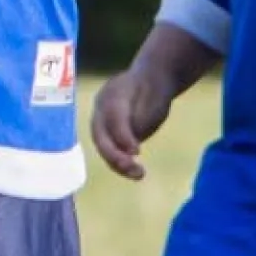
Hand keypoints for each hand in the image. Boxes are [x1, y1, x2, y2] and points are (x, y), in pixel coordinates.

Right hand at [90, 63, 179, 180]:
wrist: (150, 81)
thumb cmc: (155, 89)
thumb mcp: (154, 100)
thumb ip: (141, 119)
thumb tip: (130, 148)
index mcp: (113, 93)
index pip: (114, 117)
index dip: (123, 136)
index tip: (137, 152)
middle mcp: (101, 108)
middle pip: (101, 135)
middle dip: (115, 155)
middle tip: (133, 168)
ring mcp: (100, 121)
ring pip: (103, 146)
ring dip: (118, 164)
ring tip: (139, 174)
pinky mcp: (106, 133)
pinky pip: (110, 149)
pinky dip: (121, 163)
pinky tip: (136, 172)